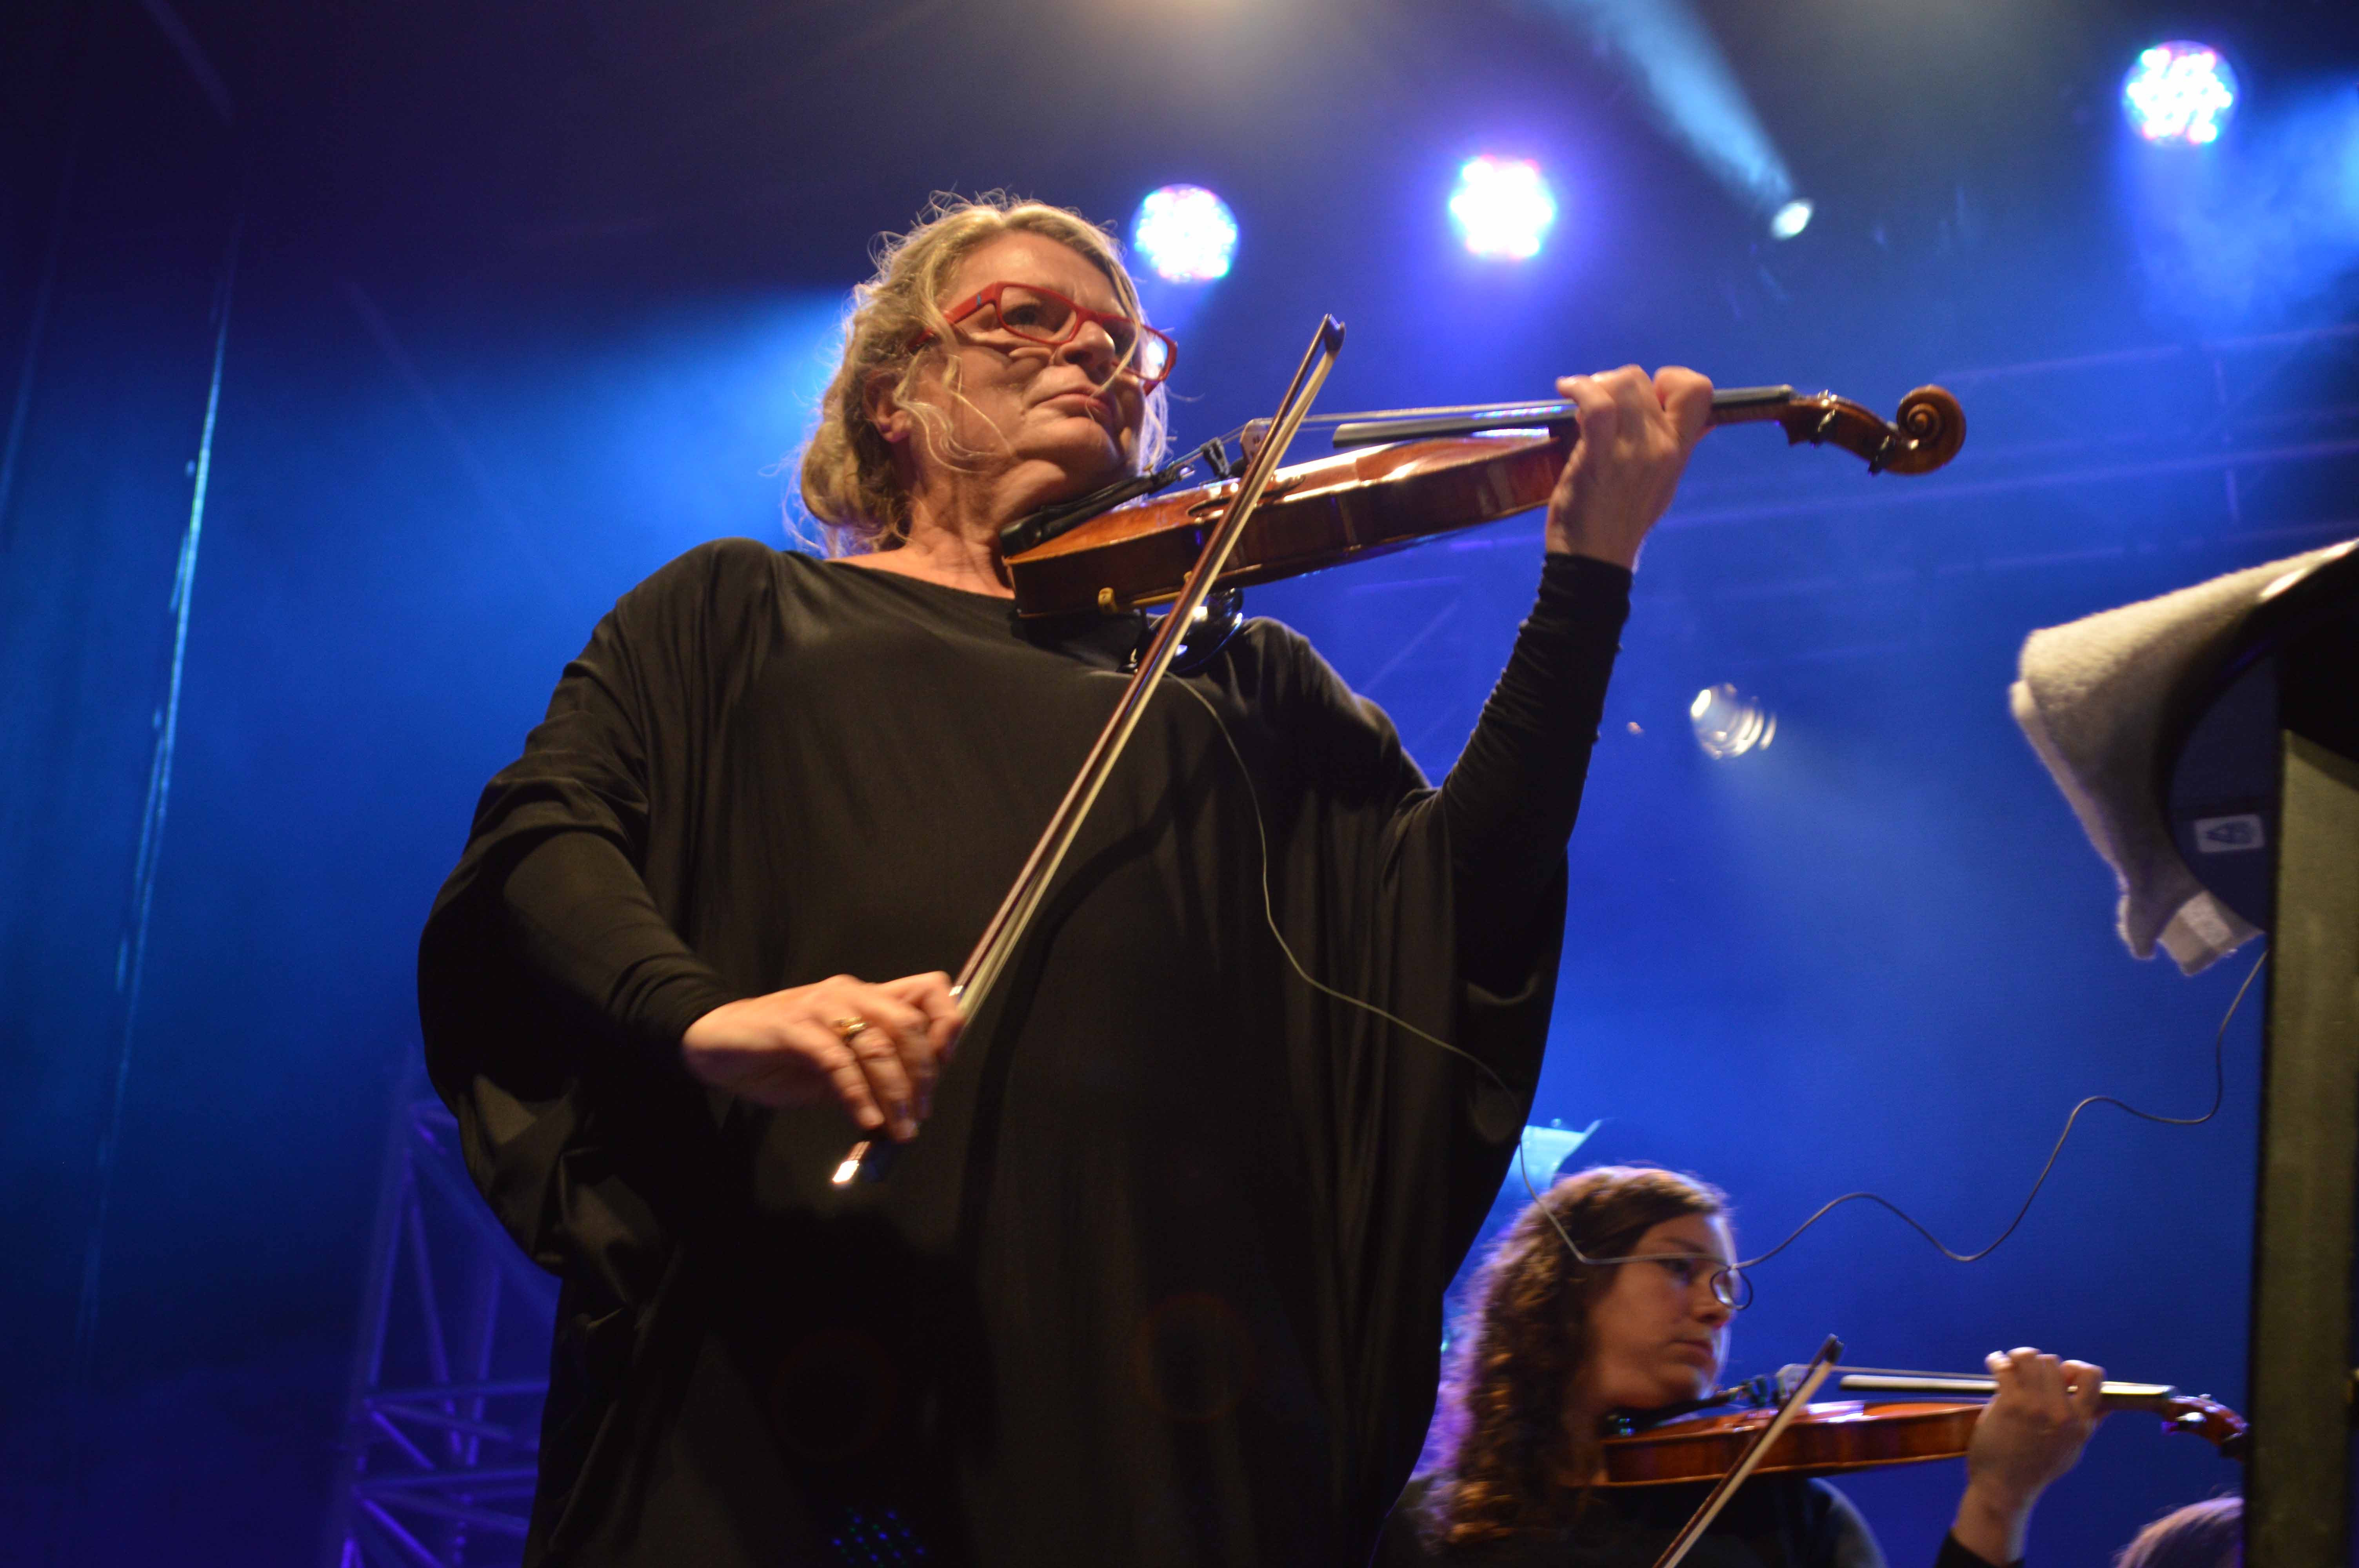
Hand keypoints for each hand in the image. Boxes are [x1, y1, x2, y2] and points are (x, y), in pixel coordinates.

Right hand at [680, 972, 962, 1139]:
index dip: (948, 1024)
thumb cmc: (783, 1055)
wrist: (719, 1044)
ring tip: (898, 1128)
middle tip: (920, 1113)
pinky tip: (866, 1119)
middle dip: (923, 1073)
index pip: (928, 991)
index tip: (945, 1065)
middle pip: (908, 1022)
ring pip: (877, 1042)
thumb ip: (874, 1072)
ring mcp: (821, 1007)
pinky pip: (837, 1060)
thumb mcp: (841, 1064)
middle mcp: (851, 994)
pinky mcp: (793, 1026)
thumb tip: (914, 1104)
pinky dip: (857, 1094)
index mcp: (868, 997)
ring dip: (894, 1091)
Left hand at [1543, 365, 1713, 568]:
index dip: (1671, 380)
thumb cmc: (1623, 518)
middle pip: (1644, 380)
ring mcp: (1633, 449)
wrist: (1596, 556)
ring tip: (1581, 407)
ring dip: (1595, 386)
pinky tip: (1566, 389)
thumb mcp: (1663, 482)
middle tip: (1599, 406)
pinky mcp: (1600, 454)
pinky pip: (1596, 404)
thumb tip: (1704, 421)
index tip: (1648, 394)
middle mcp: (1662, 445)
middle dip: (1616, 384)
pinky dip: (1578, 388)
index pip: (1699, 390)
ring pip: (1621, 384)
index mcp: (1679, 449)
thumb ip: (1678, 448)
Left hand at [1951, 1348, 2106, 1564]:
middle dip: (2040, 1364)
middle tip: (2028, 1373)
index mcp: (2080, 1423)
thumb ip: (2088, 1423)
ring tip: (2011, 1364)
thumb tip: (2107, 1403)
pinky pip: (2005, 1367)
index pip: (2092, 1376)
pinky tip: (1995, 1363)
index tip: (2063, 1372)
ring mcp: (2035, 1406)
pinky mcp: (2009, 1403)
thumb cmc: (2037, 1468)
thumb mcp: (2072, 1448)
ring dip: (2018, 1358)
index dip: (2076, 1367)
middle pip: (2054, 1362)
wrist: (2006, 1487)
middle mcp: (2061, 1412)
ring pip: (2030, 1358)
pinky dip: (1997, 1361)